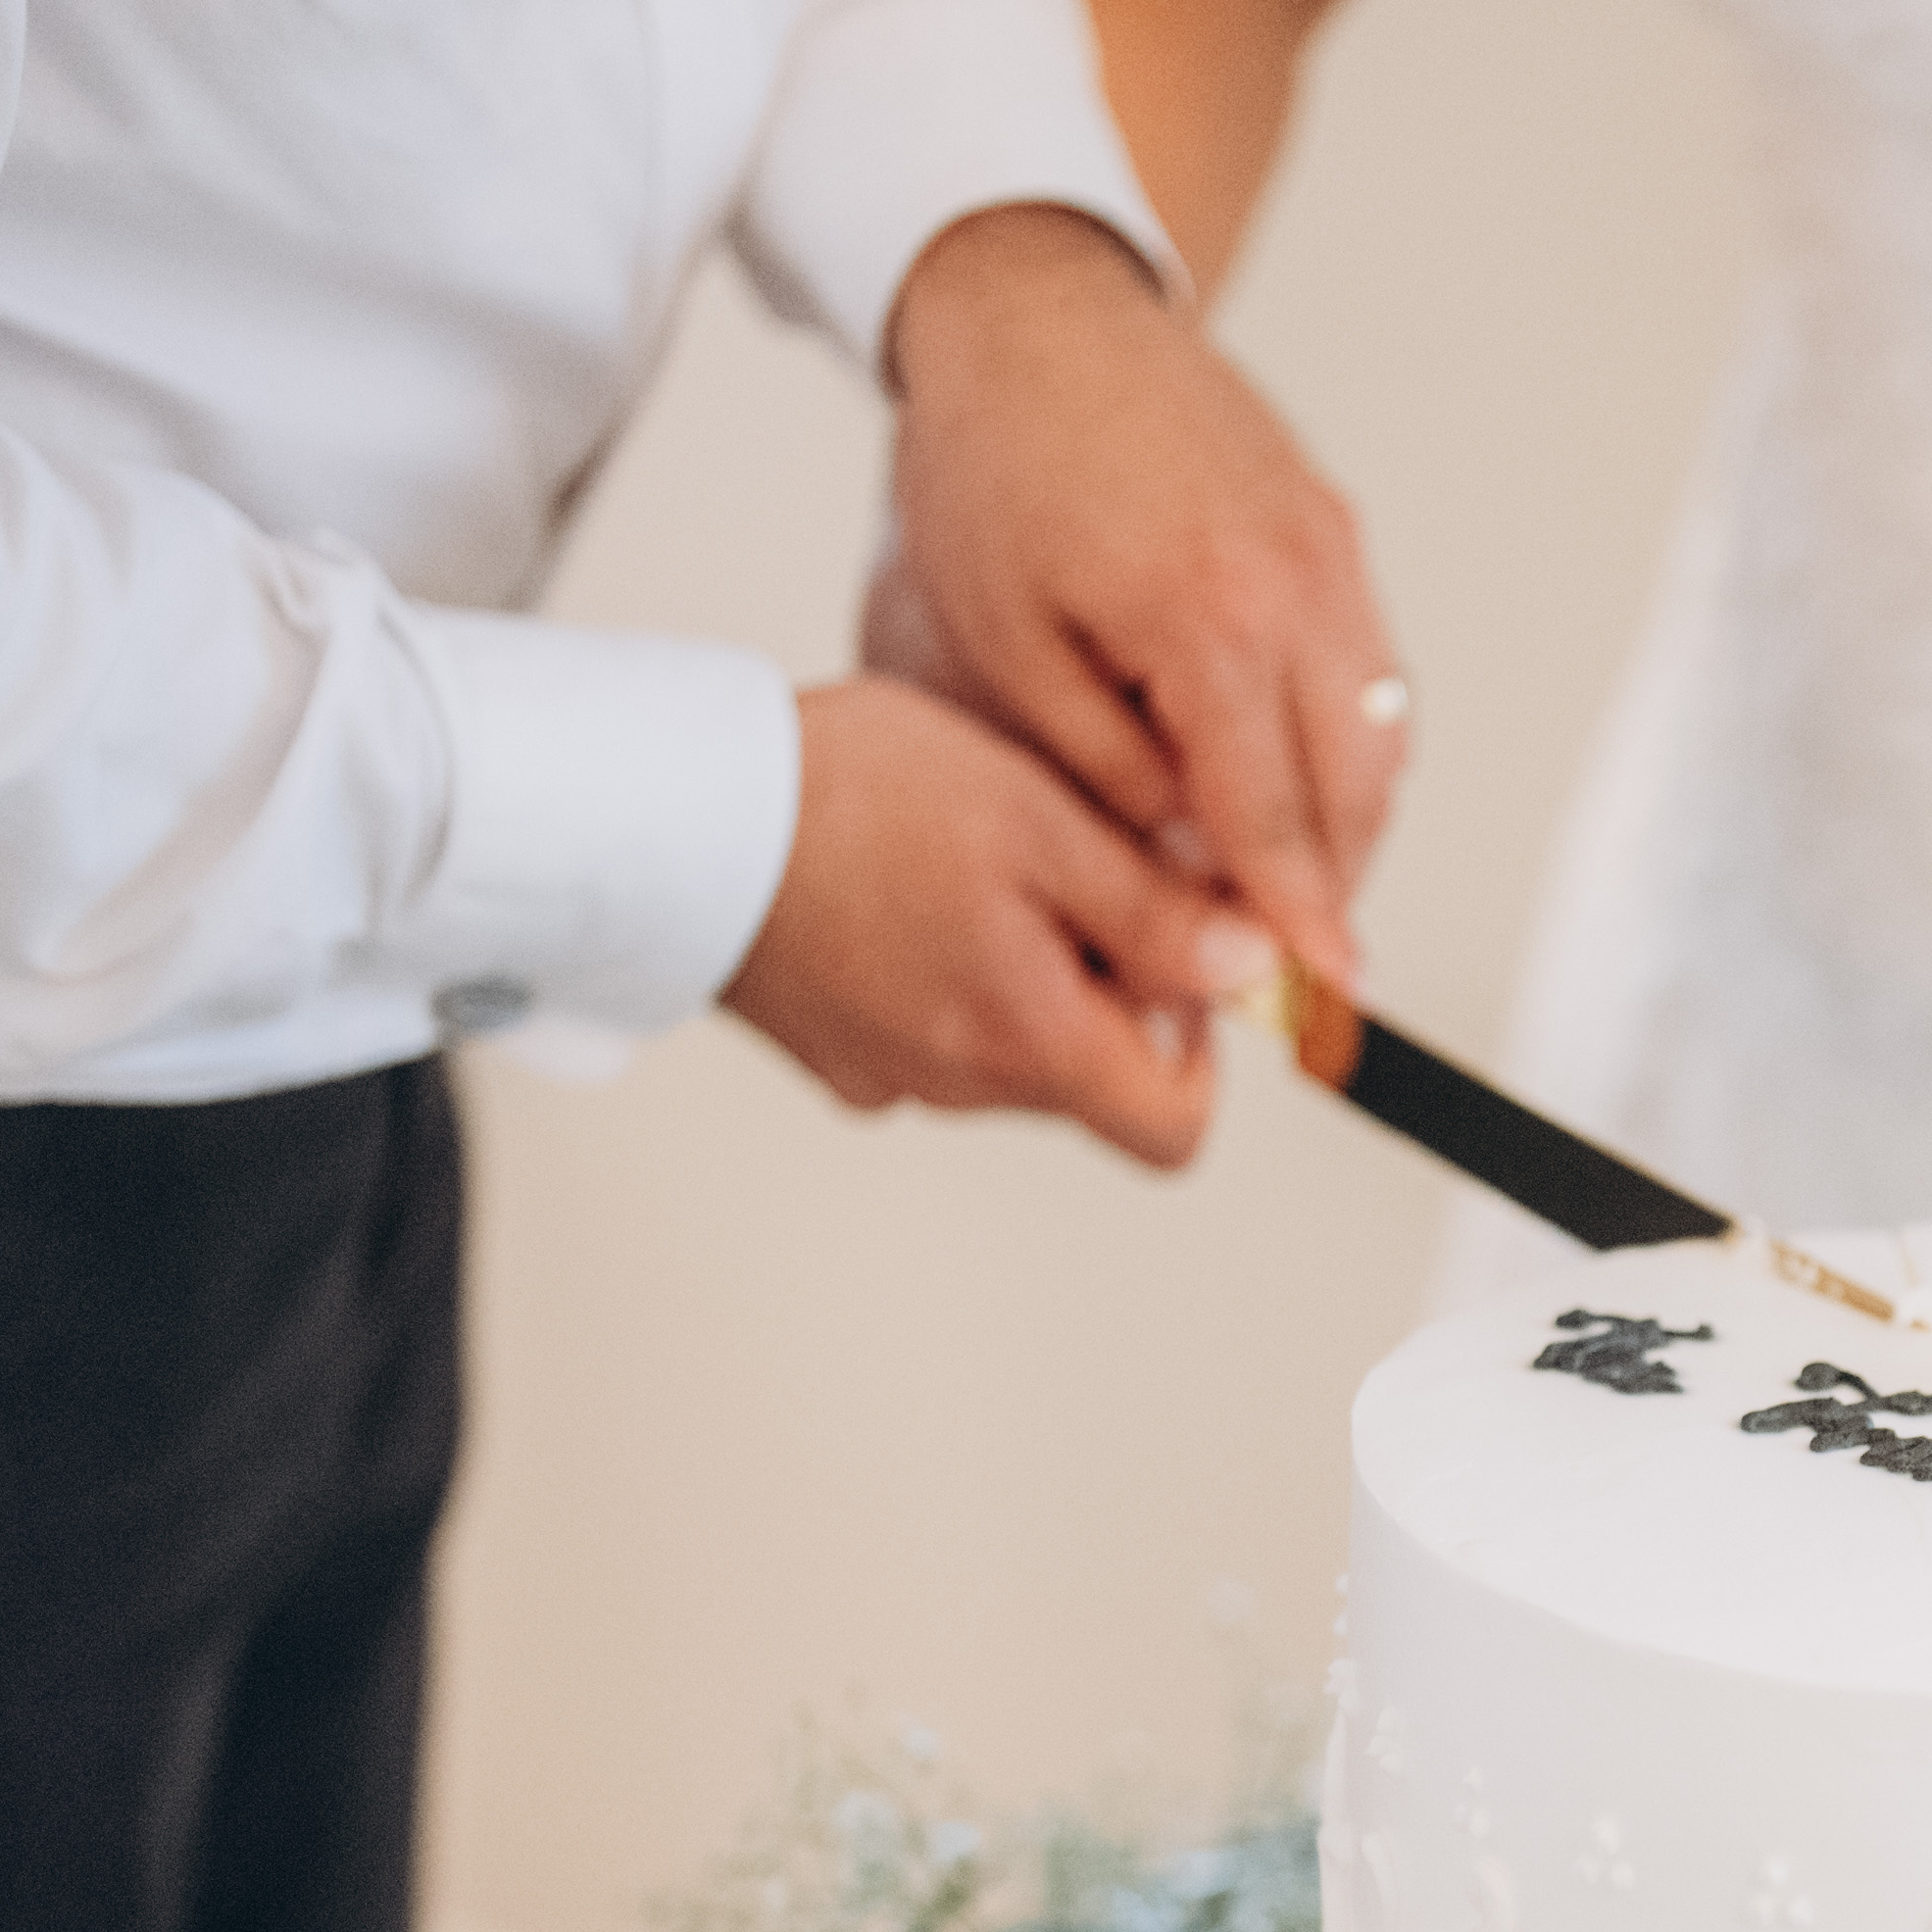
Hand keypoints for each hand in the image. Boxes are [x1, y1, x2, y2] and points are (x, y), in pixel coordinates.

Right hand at [717, 673, 1268, 1169]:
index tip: (1178, 949)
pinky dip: (942, 966)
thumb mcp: (1046, 829)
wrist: (673, 808)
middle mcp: (961, 1089)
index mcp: (1031, 1047)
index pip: (1176, 1129)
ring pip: (1011, 1046)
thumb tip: (1257, 972)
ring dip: (1024, 966)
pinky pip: (928, 1026)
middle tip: (1065, 860)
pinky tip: (901, 883)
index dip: (1203, 1046)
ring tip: (971, 857)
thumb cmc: (856, 801)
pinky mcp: (832, 1048)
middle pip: (1093, 1076)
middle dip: (1107, 980)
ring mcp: (889, 1076)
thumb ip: (1162, 917)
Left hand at [881, 203, 1394, 984]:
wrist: (1034, 314)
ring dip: (1349, 817)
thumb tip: (1185, 865)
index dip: (1299, 920)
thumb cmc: (995, 471)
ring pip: (1383, 730)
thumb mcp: (1004, 651)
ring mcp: (1332, 548)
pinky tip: (1290, 776)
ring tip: (1291, 880)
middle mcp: (1300, 585)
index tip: (1324, 996)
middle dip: (1332, 882)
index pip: (1275, 817)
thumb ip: (1105, 774)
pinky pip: (1371, 665)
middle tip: (1296, 959)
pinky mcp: (1335, 524)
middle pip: (1357, 786)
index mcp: (1213, 623)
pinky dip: (1347, 738)